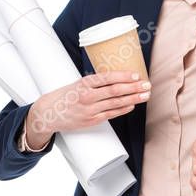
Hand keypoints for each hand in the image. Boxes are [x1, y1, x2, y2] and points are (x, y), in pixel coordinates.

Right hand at [27, 70, 150, 137]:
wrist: (48, 113)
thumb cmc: (64, 96)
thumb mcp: (76, 84)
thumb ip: (94, 83)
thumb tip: (116, 77)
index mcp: (83, 84)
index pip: (107, 78)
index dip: (123, 76)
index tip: (136, 74)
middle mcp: (87, 97)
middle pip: (115, 91)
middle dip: (134, 87)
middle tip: (147, 85)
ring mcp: (90, 110)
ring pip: (116, 103)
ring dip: (133, 99)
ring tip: (145, 95)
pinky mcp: (91, 121)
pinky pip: (111, 114)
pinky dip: (123, 109)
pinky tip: (132, 105)